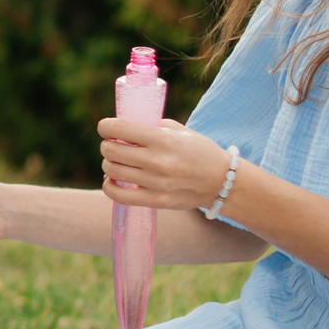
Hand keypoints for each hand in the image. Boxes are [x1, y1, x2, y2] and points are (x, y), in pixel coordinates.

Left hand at [97, 117, 233, 212]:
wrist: (223, 182)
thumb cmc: (200, 152)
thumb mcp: (180, 131)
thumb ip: (152, 127)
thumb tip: (124, 127)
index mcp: (163, 139)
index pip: (119, 129)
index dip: (106, 127)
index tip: (106, 128)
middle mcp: (157, 161)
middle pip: (111, 150)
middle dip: (108, 145)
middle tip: (115, 145)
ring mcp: (156, 183)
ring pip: (112, 170)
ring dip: (110, 163)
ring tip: (119, 162)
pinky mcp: (156, 201)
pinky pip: (118, 195)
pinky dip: (109, 186)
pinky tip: (114, 180)